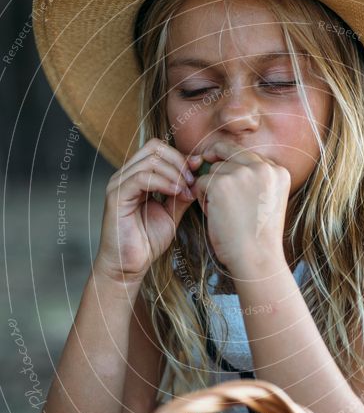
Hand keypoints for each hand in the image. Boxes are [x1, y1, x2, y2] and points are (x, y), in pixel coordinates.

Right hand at [94, 138, 199, 283]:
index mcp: (137, 175)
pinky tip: (176, 193)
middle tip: (193, 181)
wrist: (130, 265)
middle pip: (154, 147)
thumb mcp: (172, 213)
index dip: (181, 156)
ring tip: (186, 190)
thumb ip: (182, 193)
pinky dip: (163, 182)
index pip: (158, 149)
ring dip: (174, 172)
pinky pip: (142, 178)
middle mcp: (126, 175)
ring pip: (150, 160)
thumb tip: (198, 175)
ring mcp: (118, 183)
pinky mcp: (116, 196)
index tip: (198, 172)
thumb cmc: (147, 241)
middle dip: (179, 162)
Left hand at [191, 140, 290, 273]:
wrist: (257, 259)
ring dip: (210, 188)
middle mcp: (263, 167)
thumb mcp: (265, 200)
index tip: (228, 183)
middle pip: (228, 152)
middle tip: (214, 189)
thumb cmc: (257, 237)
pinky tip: (214, 214)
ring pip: (213, 169)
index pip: (247, 154)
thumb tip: (218, 160)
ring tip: (222, 212)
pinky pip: (201, 182)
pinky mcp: (222, 183)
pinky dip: (202, 198)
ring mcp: (242, 173)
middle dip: (217, 169)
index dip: (232, 165)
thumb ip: (253, 179)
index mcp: (279, 171)